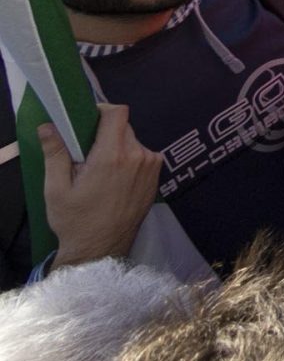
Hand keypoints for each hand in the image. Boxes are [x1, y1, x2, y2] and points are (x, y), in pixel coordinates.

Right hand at [39, 105, 162, 267]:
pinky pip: (142, 156)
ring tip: (99, 171)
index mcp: (113, 155)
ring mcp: (152, 167)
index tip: (87, 121)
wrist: (100, 250)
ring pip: (133, 142)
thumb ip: (55, 153)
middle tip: (86, 153)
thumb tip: (48, 125)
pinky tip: (114, 180)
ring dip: (117, 149)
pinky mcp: (157, 177)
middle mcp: (139, 156)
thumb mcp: (57, 188)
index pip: (117, 113)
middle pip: (124, 127)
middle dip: (105, 134)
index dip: (102, 110)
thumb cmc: (76, 220)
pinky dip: (129, 161)